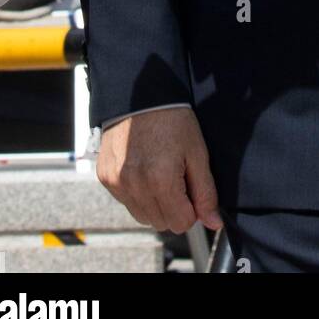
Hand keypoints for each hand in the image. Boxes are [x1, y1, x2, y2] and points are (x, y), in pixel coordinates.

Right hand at [97, 107, 221, 233]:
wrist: (141, 95)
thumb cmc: (172, 120)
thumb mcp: (197, 152)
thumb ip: (205, 192)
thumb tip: (213, 222)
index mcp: (161, 180)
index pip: (181, 223)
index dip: (192, 209)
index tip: (192, 189)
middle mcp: (135, 185)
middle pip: (161, 223)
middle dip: (174, 208)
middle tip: (177, 178)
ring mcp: (117, 182)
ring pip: (142, 216)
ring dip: (155, 204)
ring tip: (160, 174)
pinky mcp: (105, 177)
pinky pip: (126, 201)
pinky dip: (137, 193)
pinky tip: (144, 170)